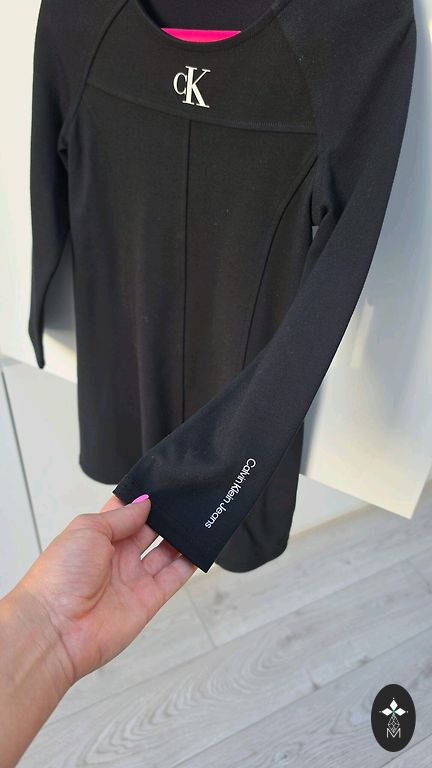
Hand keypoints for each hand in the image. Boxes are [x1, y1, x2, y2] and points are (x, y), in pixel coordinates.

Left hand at [14, 494, 196, 685]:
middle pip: (149, 530)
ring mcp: (133, 579)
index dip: (143, 500)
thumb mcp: (88, 529)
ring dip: (180, 537)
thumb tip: (145, 502)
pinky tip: (200, 547)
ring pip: (165, 552)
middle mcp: (116, 557)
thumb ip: (121, 516)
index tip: (163, 487)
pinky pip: (174, 577)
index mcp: (97, 536)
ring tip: (197, 519)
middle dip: (166, 516)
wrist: (55, 629)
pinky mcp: (148, 600)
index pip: (126, 513)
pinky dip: (189, 563)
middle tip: (185, 501)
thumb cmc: (59, 577)